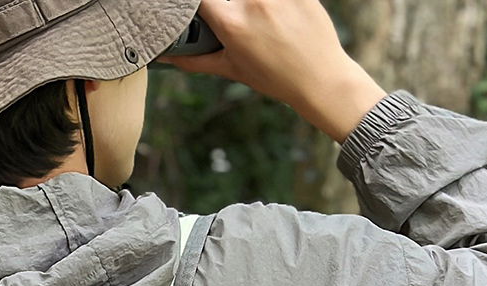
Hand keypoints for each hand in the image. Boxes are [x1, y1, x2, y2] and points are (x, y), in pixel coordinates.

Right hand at [163, 0, 386, 142]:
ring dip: (242, 4)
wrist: (319, 76)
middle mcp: (253, 1)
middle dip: (220, 4)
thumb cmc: (274, 77)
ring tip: (255, 22)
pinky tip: (270, 16)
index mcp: (232, 23)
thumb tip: (167, 57)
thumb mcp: (231, 69)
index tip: (193, 9)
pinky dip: (266, 3)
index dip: (192, 2)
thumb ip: (195, 60)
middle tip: (225, 17)